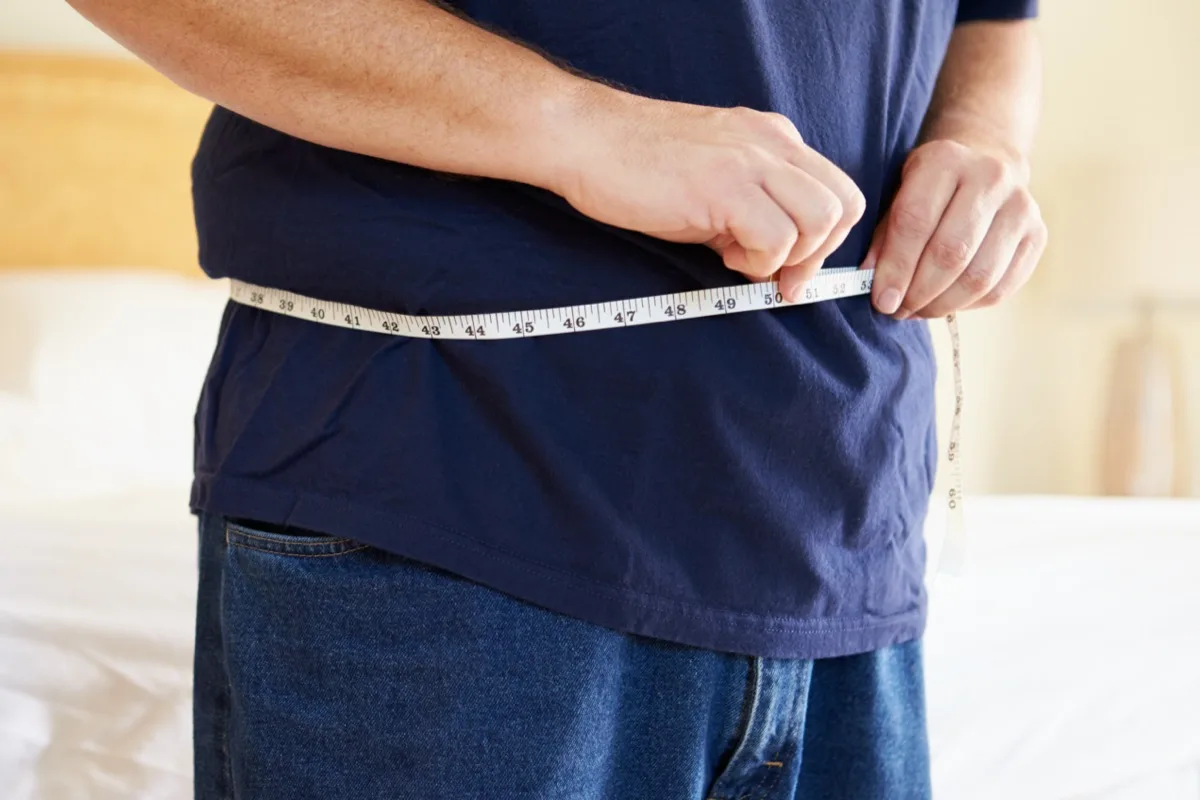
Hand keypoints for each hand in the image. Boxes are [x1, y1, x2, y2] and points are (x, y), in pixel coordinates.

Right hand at [551, 88, 864, 300]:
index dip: (825, 241)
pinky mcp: (725, 186)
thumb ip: (748, 209)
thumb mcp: (711, 180)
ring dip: (787, 257)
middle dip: (817, 255)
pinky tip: (721, 256)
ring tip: (739, 259)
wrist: (585, 139)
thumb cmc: (636, 165)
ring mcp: (751, 162)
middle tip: (777, 278)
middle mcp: (772, 144)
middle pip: (843, 205)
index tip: (789, 270)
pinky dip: (757, 262)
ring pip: (820, 220)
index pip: (837, 191)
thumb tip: (773, 261)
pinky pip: (777, 238)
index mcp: (772, 139)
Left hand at [865, 138, 1047, 318]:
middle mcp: (990, 177)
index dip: (896, 268)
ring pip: (979, 277)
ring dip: (942, 305)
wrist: (985, 165)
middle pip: (951, 253)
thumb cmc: (930, 190)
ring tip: (919, 310)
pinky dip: (968, 305)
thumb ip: (884, 238)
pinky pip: (1001, 288)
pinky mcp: (1038, 235)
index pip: (915, 222)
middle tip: (898, 310)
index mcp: (945, 160)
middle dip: (918, 292)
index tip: (882, 300)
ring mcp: (1021, 206)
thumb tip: (878, 289)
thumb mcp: (898, 195)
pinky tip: (946, 303)